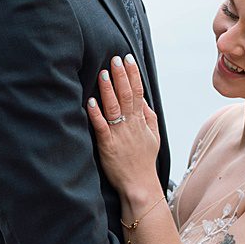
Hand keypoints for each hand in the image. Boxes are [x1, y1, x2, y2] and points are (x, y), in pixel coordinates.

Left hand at [87, 55, 161, 195]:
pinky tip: (91, 102)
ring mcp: (119, 135)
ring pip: (114, 108)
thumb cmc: (144, 160)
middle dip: (121, 76)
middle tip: (115, 59)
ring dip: (108, 90)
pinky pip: (102, 127)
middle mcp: (131, 125)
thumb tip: (144, 99)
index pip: (138, 92)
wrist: (139, 184)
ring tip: (103, 73)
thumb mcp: (153, 136)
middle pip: (127, 96)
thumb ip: (149, 116)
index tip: (128, 59)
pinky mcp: (108, 146)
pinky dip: (96, 114)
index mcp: (141, 121)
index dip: (133, 74)